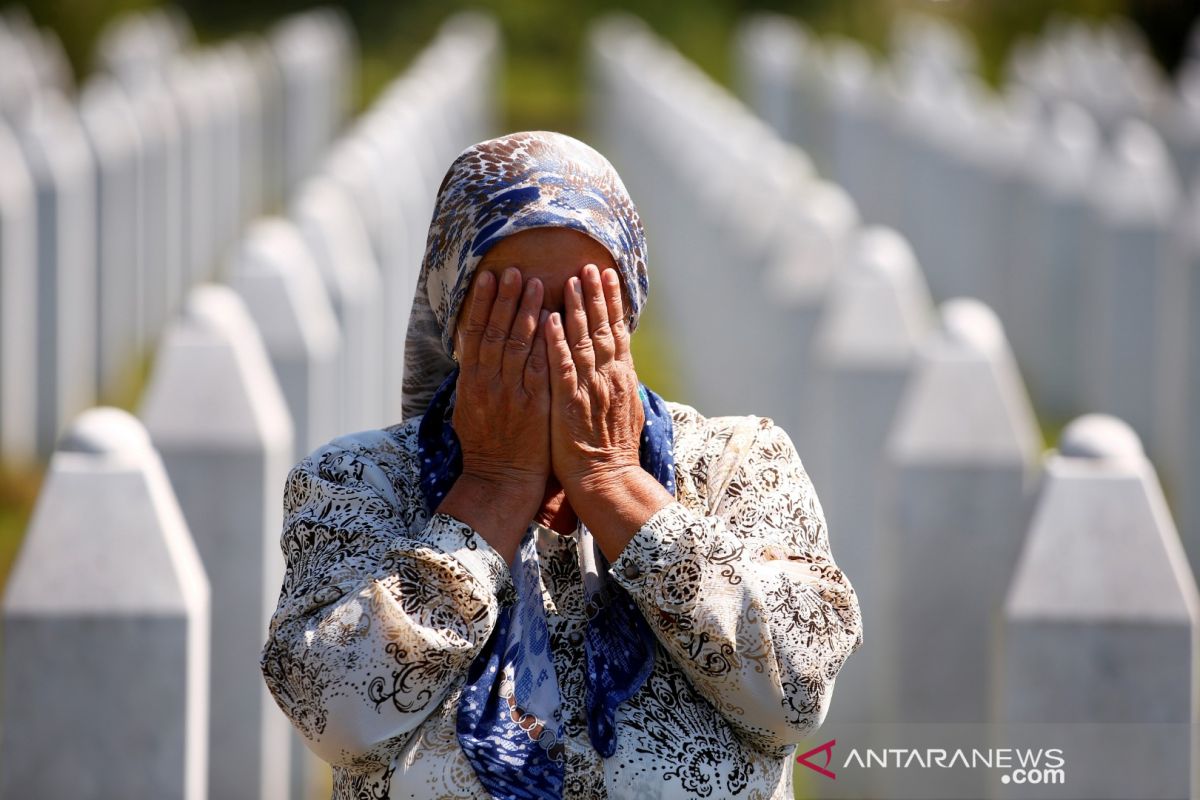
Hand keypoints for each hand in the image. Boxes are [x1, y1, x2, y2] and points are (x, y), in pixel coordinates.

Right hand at [451, 266, 550, 504]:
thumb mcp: (469, 408)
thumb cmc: (486, 446)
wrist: (501, 481)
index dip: (484, 303)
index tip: (489, 277)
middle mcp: (489, 383)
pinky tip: (555, 320)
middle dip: (507, 298)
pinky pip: (542, 367)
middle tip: (516, 269)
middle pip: (498, 331)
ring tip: (538, 283)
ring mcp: (513, 393)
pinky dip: (548, 343)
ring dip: (529, 311)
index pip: (476, 332)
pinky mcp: (536, 405)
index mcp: (471, 381)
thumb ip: (474, 377)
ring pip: (520, 344)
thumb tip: (474, 349)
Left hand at [545, 263, 643, 493]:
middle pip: (602, 327)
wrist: (607, 479)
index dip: (612, 301)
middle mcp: (608, 377)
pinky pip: (561, 367)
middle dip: (596, 295)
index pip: (617, 330)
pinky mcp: (569, 403)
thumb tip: (621, 365)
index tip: (608, 275)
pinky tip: (551, 320)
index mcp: (621, 378)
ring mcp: (589, 389)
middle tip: (589, 265)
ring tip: (571, 281)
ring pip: (583, 340)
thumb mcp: (623, 411)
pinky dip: (557, 342)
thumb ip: (619, 384)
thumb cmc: (612, 451)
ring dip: (577, 309)